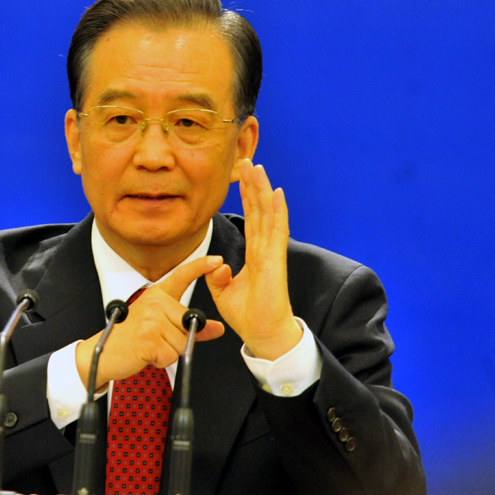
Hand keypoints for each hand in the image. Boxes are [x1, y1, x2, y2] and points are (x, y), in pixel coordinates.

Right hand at [76, 256, 225, 389]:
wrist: (102, 352)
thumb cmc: (131, 338)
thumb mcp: (160, 327)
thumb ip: (189, 327)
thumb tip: (217, 328)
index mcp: (157, 296)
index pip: (181, 276)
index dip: (200, 267)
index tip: (217, 260)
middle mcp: (155, 303)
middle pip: (189, 325)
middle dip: (177, 341)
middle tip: (155, 340)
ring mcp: (151, 319)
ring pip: (182, 343)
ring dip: (168, 352)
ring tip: (149, 347)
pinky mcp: (148, 338)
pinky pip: (170, 356)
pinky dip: (161, 361)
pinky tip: (146, 354)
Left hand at [205, 160, 301, 359]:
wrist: (263, 335)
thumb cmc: (248, 316)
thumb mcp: (224, 293)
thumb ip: (217, 276)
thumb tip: (218, 263)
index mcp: (254, 255)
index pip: (250, 219)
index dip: (246, 197)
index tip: (241, 176)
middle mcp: (264, 249)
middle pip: (259, 210)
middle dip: (253, 185)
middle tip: (248, 160)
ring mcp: (271, 253)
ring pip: (268, 214)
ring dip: (262, 189)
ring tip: (258, 167)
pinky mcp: (275, 261)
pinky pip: (277, 231)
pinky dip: (277, 211)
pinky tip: (276, 192)